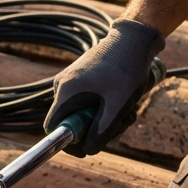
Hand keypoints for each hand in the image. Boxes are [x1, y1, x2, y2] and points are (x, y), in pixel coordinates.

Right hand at [45, 18, 164, 156]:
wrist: (134, 38)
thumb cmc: (126, 68)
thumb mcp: (117, 105)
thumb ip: (101, 131)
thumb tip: (89, 150)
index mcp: (66, 92)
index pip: (53, 128)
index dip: (68, 143)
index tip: (89, 147)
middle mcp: (62, 87)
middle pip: (71, 123)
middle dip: (96, 130)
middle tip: (121, 124)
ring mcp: (71, 82)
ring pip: (83, 114)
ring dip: (105, 119)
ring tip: (128, 110)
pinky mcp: (81, 79)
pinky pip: (88, 103)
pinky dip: (105, 108)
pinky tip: (123, 101)